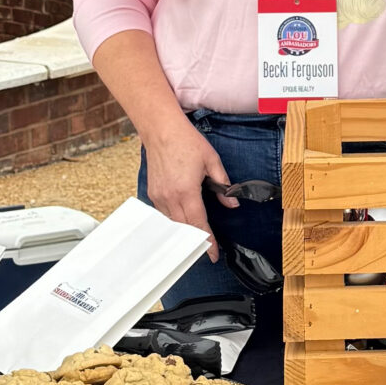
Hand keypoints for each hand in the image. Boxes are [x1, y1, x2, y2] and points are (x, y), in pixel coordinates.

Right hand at [140, 115, 236, 252]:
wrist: (161, 130)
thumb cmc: (186, 142)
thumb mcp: (212, 161)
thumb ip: (223, 184)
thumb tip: (232, 202)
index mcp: (187, 191)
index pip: (199, 223)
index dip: (207, 240)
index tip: (212, 254)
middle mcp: (170, 197)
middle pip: (185, 227)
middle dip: (196, 240)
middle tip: (207, 249)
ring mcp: (159, 196)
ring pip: (173, 222)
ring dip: (185, 231)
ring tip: (196, 238)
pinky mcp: (153, 193)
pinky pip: (164, 214)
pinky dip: (174, 220)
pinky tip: (183, 220)